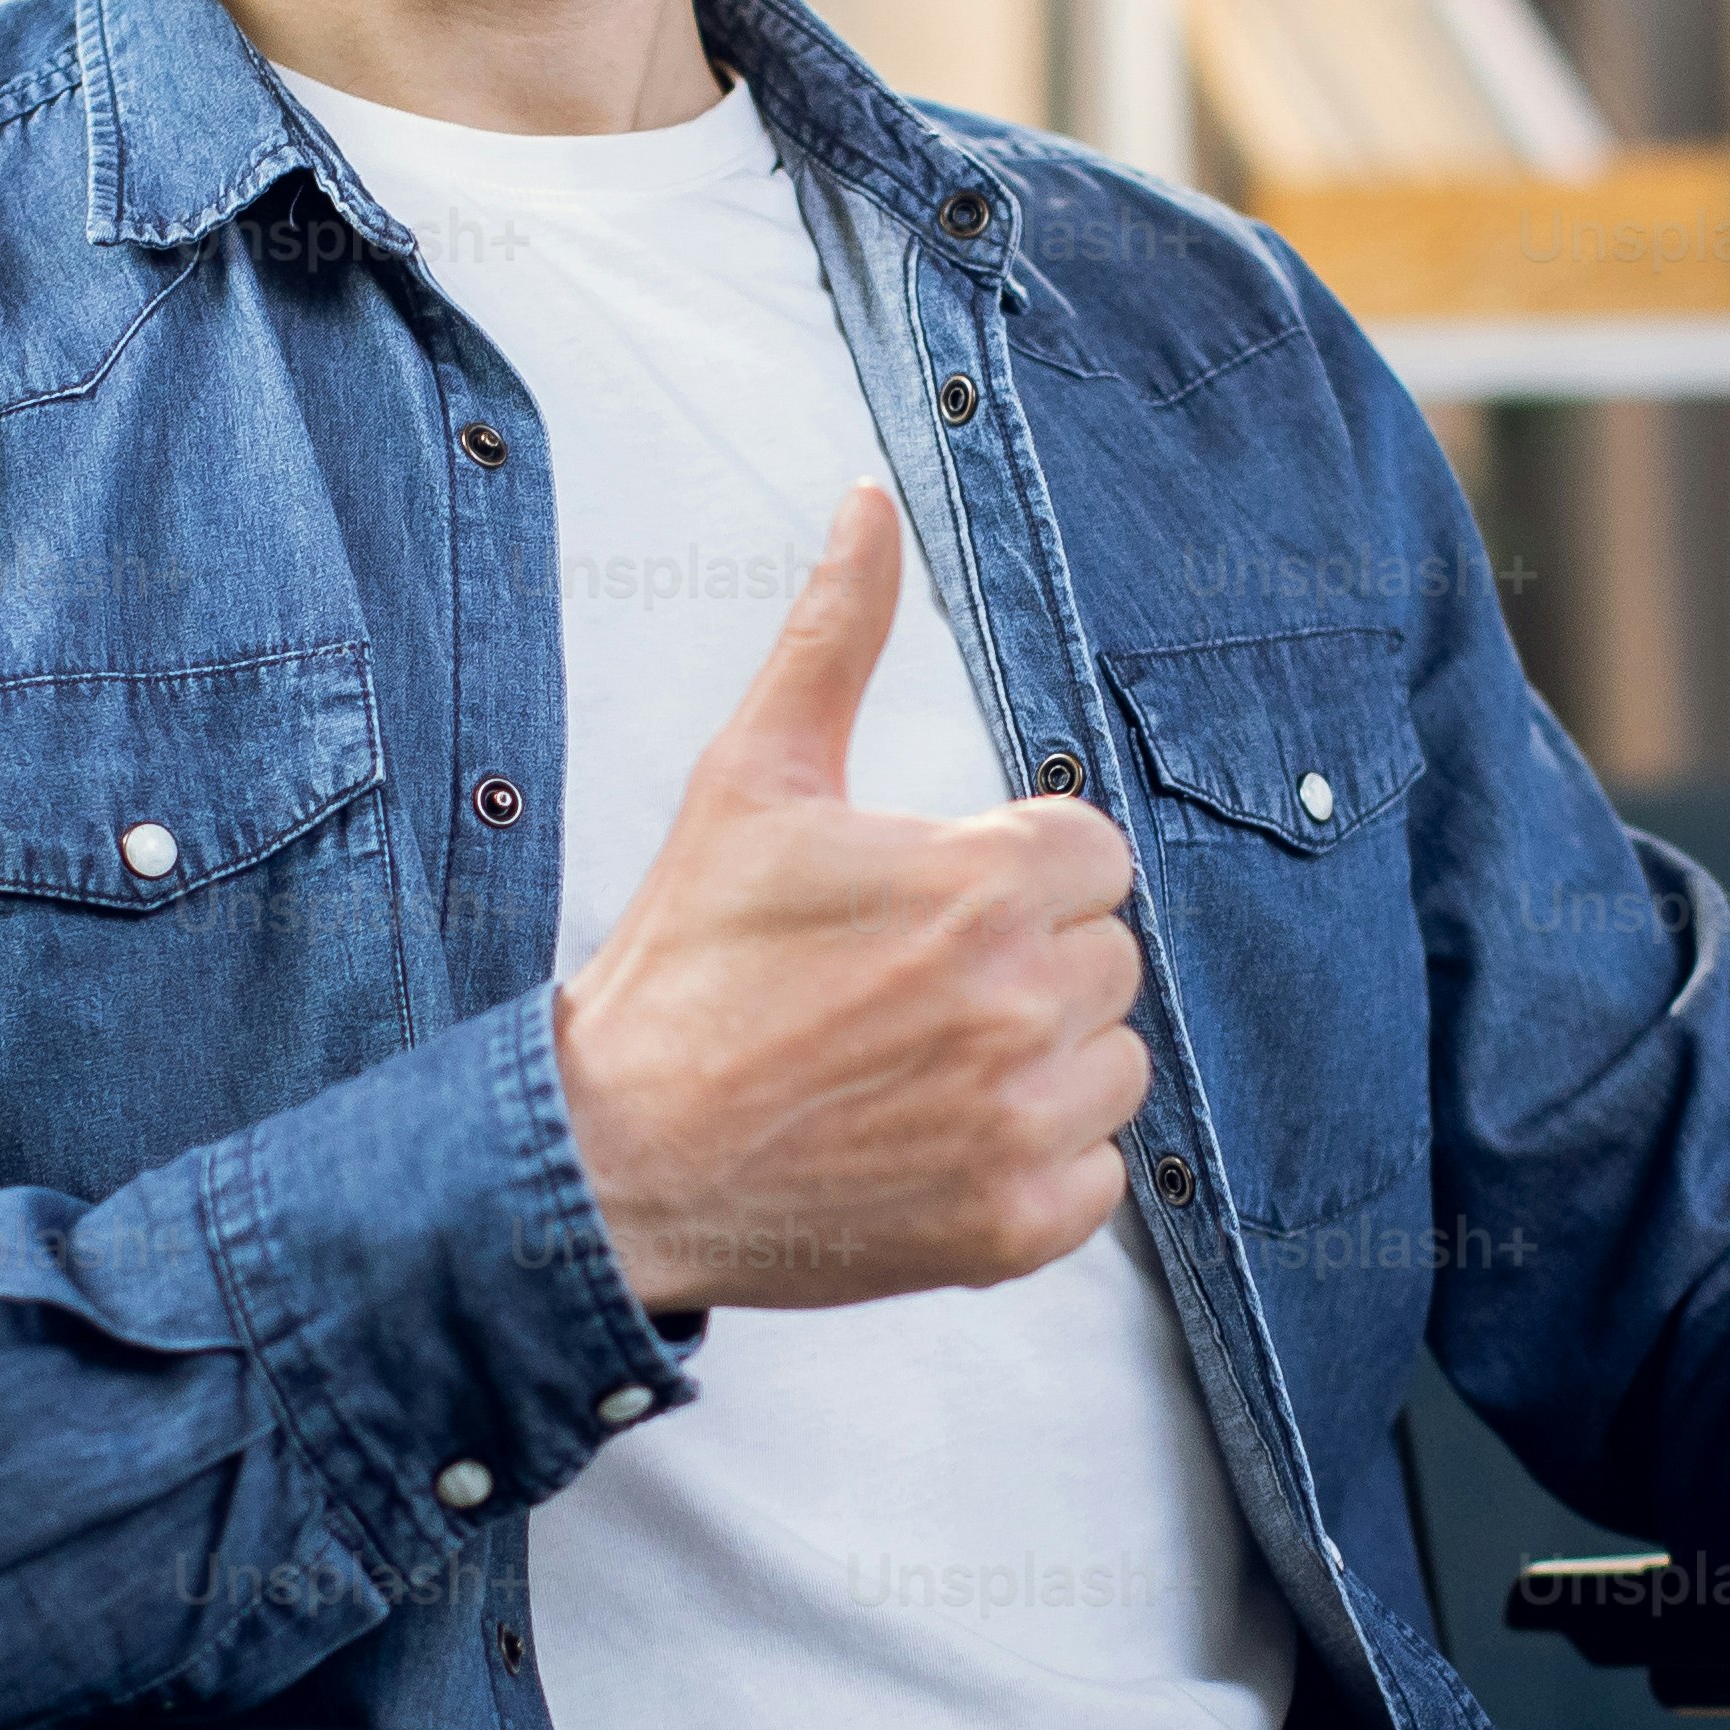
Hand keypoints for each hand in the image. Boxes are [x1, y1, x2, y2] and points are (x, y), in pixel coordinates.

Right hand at [552, 484, 1155, 1314]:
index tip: (927, 907)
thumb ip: (834, 636)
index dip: (1009, 874)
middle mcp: (1020, 1002)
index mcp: (982, 883)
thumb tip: (871, 505)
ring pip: (1114, 1063)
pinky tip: (937, 1142)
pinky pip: (1098, 1174)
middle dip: (1025, 963)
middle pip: (1106, 956)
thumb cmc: (686, 967)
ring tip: (920, 1064)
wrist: (616, 1156)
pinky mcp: (1015, 1224)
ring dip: (1042, 1063)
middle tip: (905, 990)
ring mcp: (1023, 1122)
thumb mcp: (752, 781)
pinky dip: (1035, 1164)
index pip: (1089, 853)